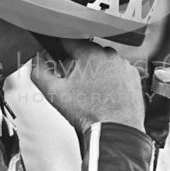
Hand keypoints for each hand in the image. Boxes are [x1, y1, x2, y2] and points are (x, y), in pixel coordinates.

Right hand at [31, 39, 145, 133]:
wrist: (116, 130)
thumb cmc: (88, 113)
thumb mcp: (55, 93)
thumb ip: (40, 71)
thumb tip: (36, 58)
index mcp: (89, 53)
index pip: (69, 40)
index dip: (60, 48)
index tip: (58, 57)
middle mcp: (109, 54)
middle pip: (87, 51)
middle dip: (79, 62)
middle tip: (76, 81)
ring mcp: (123, 64)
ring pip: (103, 60)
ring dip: (96, 69)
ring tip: (92, 90)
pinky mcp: (133, 75)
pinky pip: (117, 70)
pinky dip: (111, 77)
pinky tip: (106, 92)